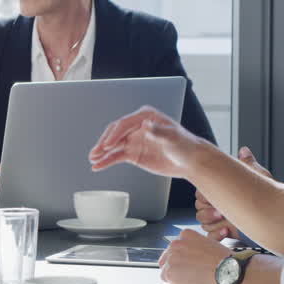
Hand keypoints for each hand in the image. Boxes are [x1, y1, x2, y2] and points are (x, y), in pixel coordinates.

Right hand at [88, 106, 207, 178]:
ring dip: (102, 152)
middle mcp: (136, 127)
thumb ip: (158, 131)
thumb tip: (146, 124)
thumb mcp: (173, 137)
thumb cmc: (185, 145)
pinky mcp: (133, 153)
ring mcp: (133, 140)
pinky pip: (116, 156)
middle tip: (96, 152)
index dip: (115, 134)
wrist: (190, 161)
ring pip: (113, 145)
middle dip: (104, 143)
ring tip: (93, 159)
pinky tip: (98, 166)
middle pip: (115, 133)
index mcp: (145, 117)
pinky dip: (107, 161)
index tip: (108, 145)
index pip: (125, 124)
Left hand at [157, 229, 231, 283]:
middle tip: (190, 275)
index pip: (174, 248)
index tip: (188, 265)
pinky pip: (168, 282)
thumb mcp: (210, 245)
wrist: (230, 272)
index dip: (181, 259)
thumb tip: (191, 257)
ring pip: (166, 271)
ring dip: (177, 277)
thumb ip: (195, 248)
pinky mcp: (170, 273)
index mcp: (185, 235)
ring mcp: (171, 258)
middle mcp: (175, 244)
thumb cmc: (226, 261)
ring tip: (193, 281)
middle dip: (177, 267)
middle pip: (167, 259)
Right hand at [196, 147, 271, 240]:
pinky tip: (227, 231)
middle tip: (219, 211)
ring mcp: (220, 221)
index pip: (201, 194)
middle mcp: (218, 207)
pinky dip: (217, 235)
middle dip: (208, 211)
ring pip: (203, 223)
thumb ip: (248, 164)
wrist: (276, 217)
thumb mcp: (258, 178)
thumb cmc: (267, 197)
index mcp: (221, 192)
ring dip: (212, 223)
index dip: (205, 196)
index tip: (213, 198)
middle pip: (199, 209)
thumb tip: (244, 150)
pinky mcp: (224, 234)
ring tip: (225, 220)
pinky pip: (211, 236)